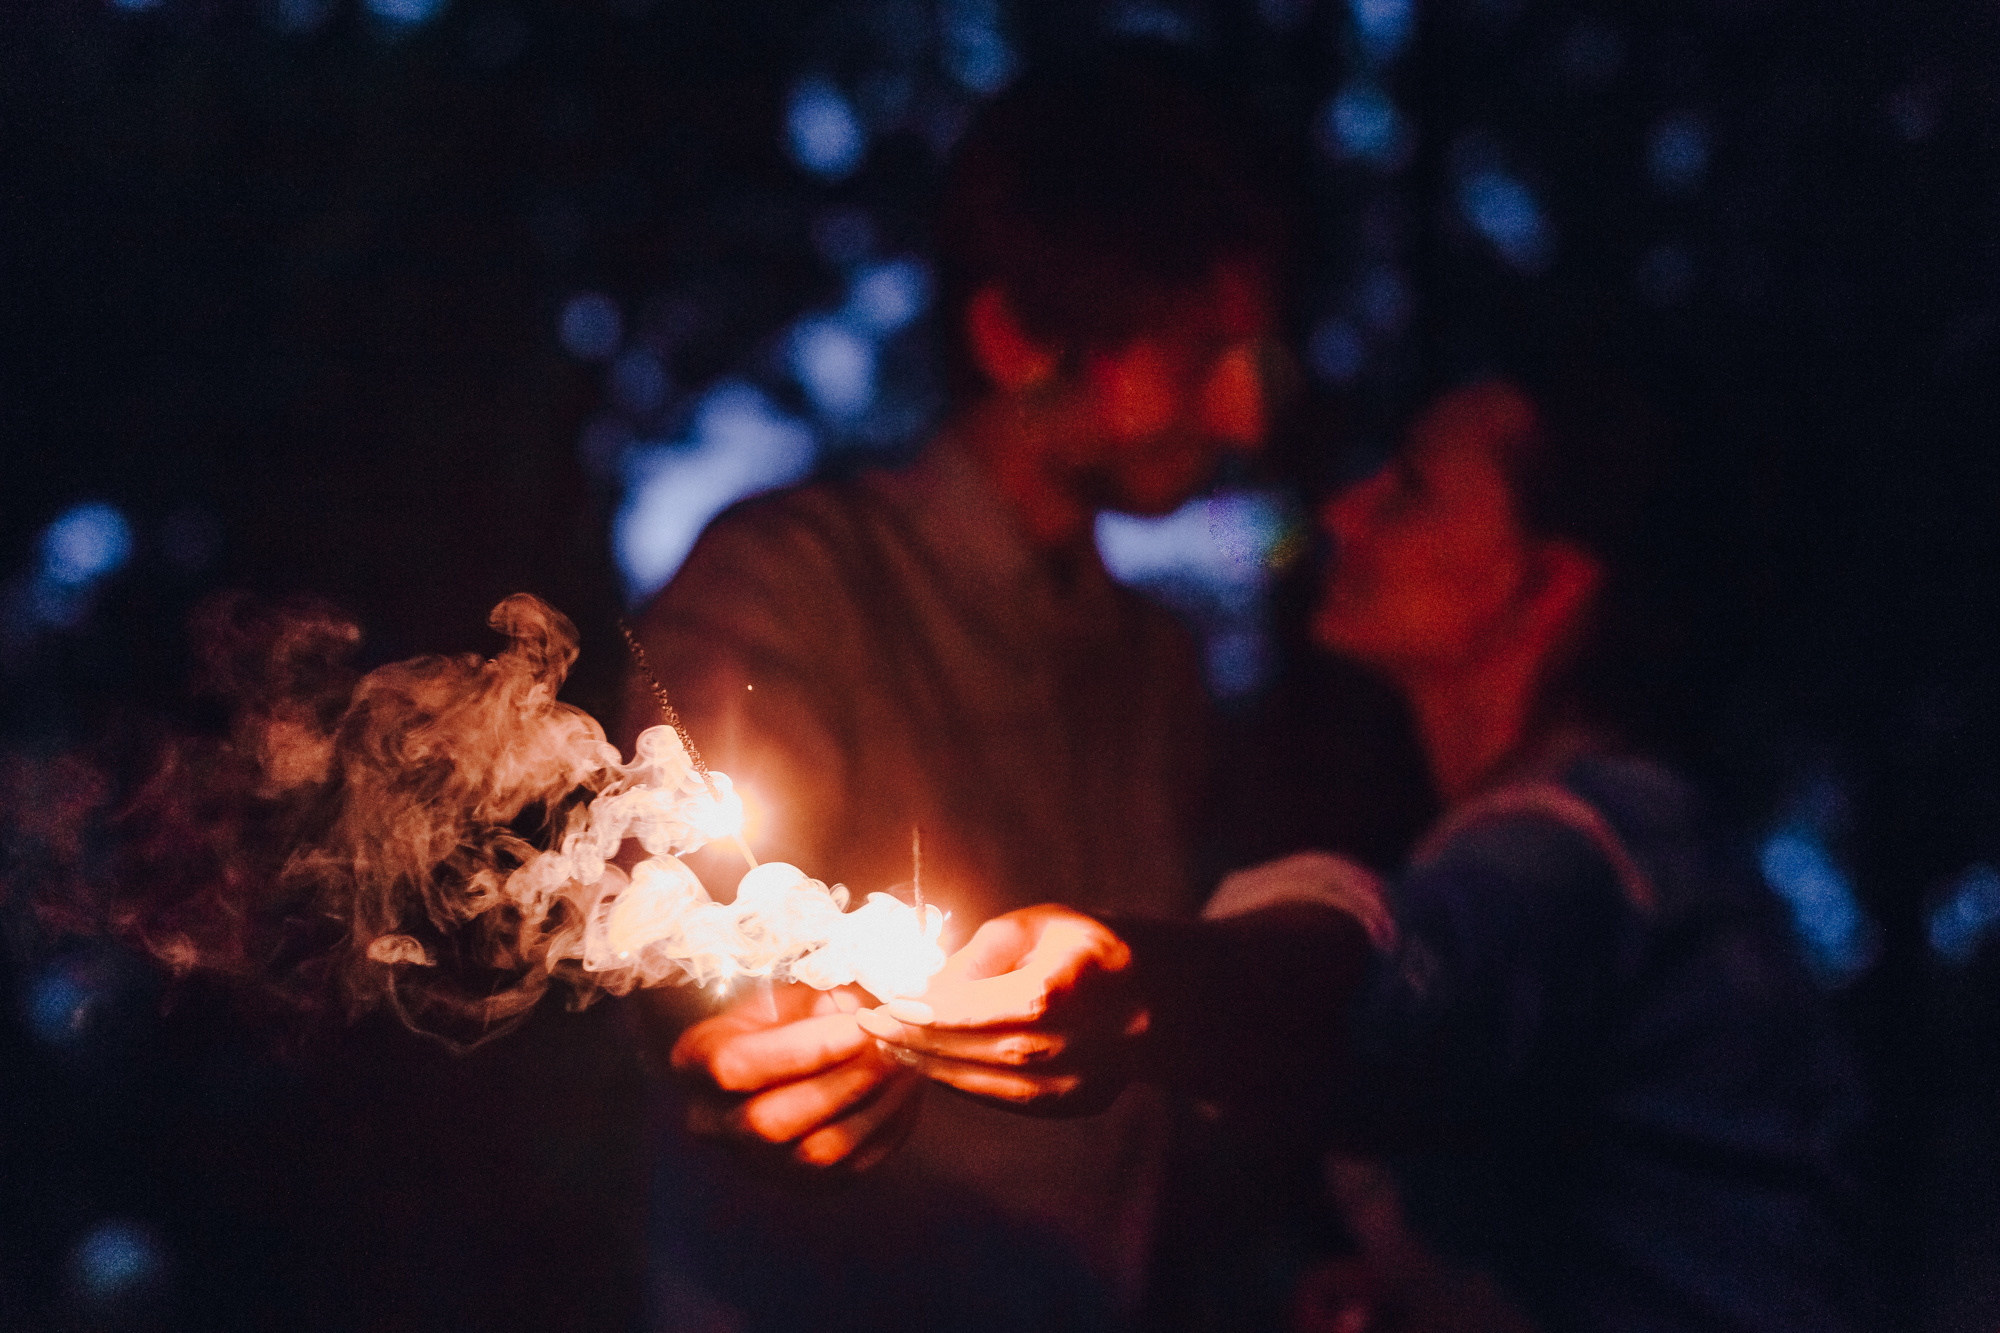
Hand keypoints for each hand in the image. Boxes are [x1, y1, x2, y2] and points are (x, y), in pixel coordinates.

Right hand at [670, 981, 923, 1170]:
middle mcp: (713, 1123)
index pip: (735, 1067)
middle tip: (894, 1046)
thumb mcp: (792, 990)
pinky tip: (907, 1089)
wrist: (791, 1051)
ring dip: (874, 1106)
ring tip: (910, 1063)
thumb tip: (865, 1014)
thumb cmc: (789, 1011)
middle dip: (843, 1081)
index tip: (860, 1025)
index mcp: (695, 1063)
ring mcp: (757, 1161)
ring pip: (815, 1154)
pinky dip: (887, 1128)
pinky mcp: (803, 1184)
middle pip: (770, 1122)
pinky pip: (849, 1169)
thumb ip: (820, 999)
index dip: (803, 1049)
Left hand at [853, 904, 1148, 1116]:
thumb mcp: (1036, 925)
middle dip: (911, 1039)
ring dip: (928, 1064)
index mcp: (1057, 991)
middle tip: (871, 1025)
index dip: (919, 1011)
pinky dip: (961, 1080)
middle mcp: (1064, 1047)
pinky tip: (934, 1060)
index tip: (881, 1005)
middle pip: (968, 1050)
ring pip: (978, 1083)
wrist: (1156, 997)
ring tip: (891, 1043)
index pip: (969, 1010)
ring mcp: (1069, 1085)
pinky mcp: (1067, 1106)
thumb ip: (977, 955)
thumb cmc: (1089, 947)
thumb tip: (924, 986)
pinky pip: (998, 1098)